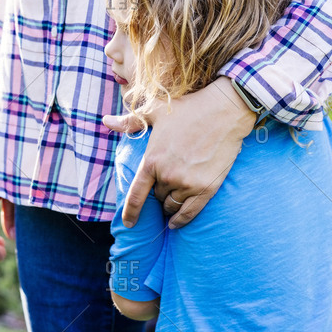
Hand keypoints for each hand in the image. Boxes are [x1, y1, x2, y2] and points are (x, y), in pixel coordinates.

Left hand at [103, 76, 256, 228]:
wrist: (225, 111)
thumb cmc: (189, 108)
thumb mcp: (155, 111)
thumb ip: (130, 122)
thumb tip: (106, 121)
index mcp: (152, 160)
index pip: (136, 195)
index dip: (131, 212)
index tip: (129, 223)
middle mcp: (168, 176)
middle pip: (157, 197)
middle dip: (158, 192)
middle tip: (165, 183)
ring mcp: (188, 184)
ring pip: (172, 205)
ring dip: (169, 203)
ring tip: (172, 197)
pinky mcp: (207, 188)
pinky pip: (190, 213)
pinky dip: (181, 220)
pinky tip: (175, 223)